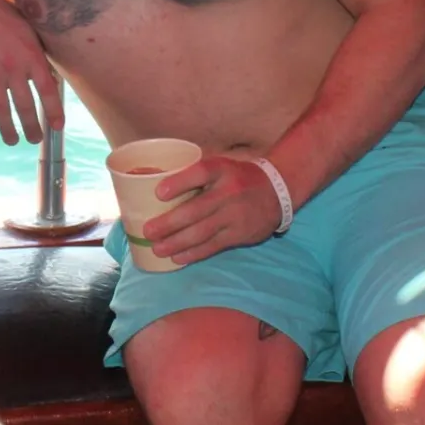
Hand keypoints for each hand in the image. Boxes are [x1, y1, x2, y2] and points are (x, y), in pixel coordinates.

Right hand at [0, 0, 62, 144]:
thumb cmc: (5, 13)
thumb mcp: (30, 30)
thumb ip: (39, 54)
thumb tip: (49, 76)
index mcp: (32, 57)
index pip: (47, 91)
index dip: (54, 111)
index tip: (57, 126)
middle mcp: (14, 69)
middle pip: (25, 106)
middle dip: (31, 127)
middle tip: (35, 140)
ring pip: (2, 110)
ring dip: (8, 129)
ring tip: (13, 141)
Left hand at [140, 154, 285, 266]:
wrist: (277, 191)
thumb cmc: (237, 178)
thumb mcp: (221, 166)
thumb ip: (195, 175)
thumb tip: (154, 188)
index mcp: (221, 170)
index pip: (200, 173)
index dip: (179, 183)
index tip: (158, 193)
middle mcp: (229, 192)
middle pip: (196, 209)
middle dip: (169, 223)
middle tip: (148, 232)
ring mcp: (235, 215)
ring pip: (202, 232)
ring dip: (177, 242)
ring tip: (157, 249)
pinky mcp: (239, 234)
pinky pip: (213, 246)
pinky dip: (194, 253)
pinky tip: (177, 258)